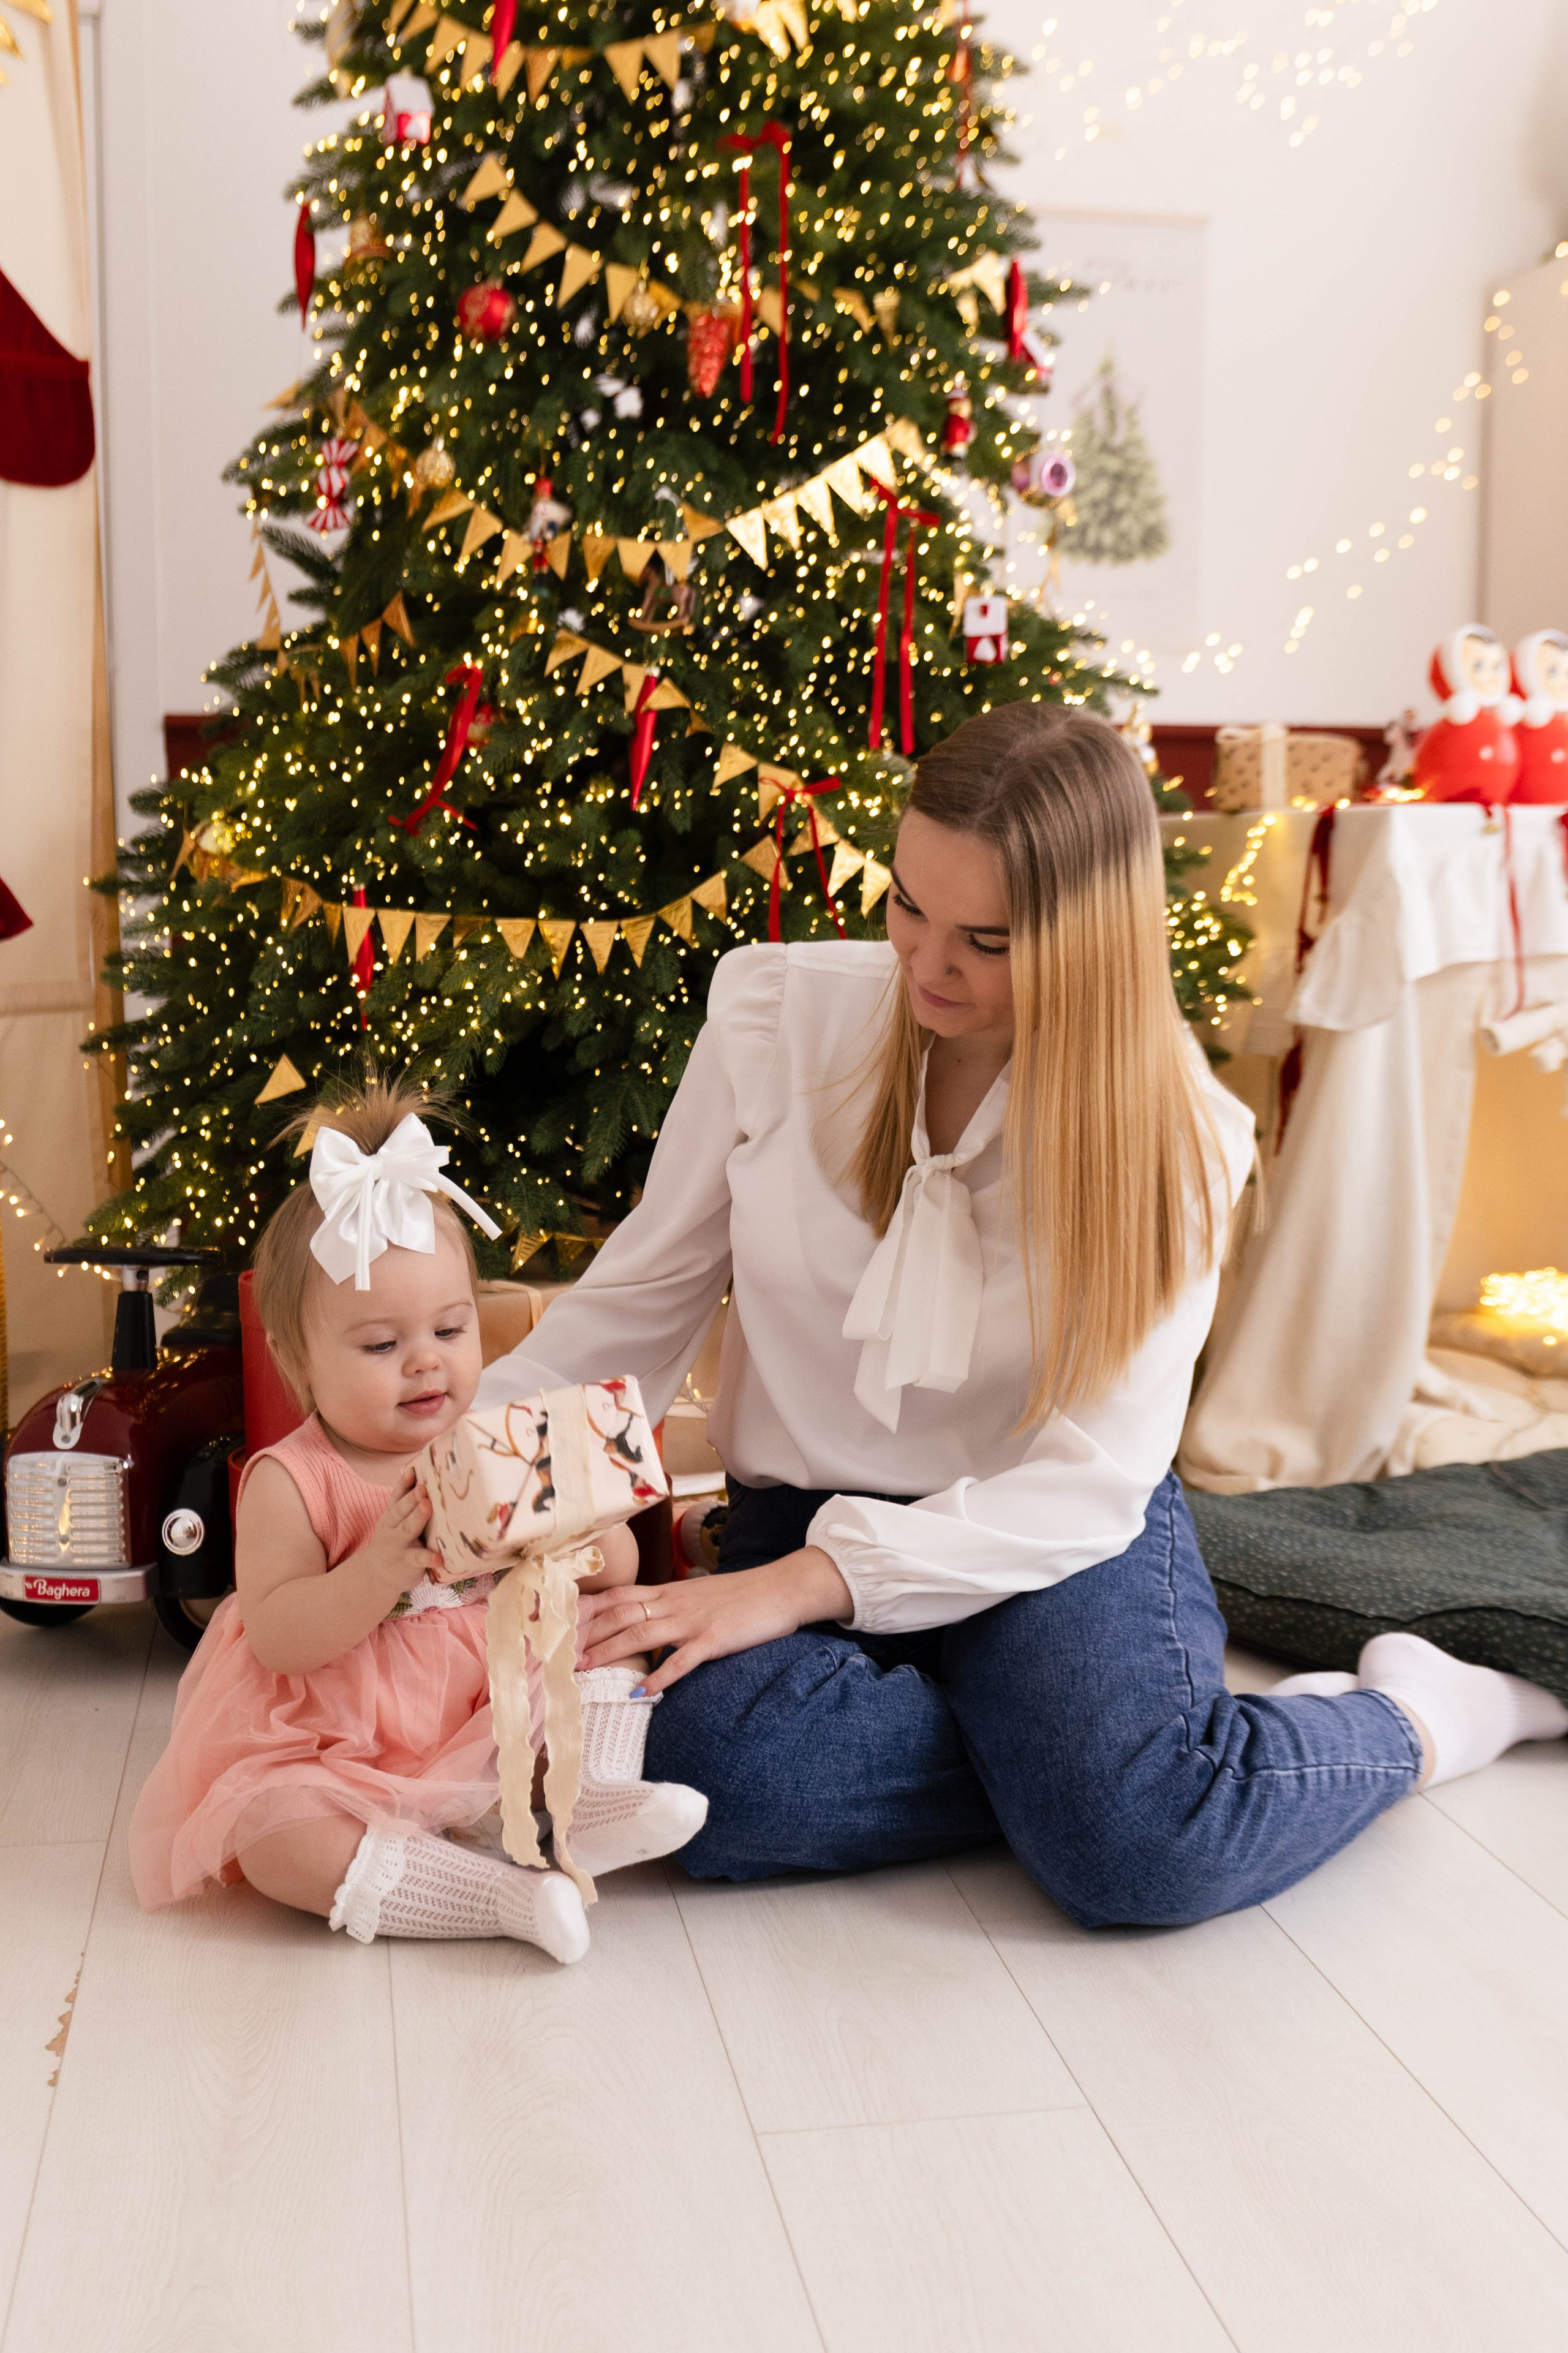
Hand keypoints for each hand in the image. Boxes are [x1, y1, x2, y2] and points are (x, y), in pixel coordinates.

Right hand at [354, 1465, 441, 1603]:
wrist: (376, 1574)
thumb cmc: (395, 1540)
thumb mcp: (395, 1521)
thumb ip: (406, 1502)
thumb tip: (425, 1474)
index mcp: (392, 1515)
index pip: (397, 1496)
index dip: (404, 1483)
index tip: (412, 1470)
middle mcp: (392, 1527)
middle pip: (401, 1510)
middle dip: (411, 1498)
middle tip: (423, 1488)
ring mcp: (399, 1545)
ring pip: (408, 1529)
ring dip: (417, 1517)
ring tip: (428, 1506)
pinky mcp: (407, 1562)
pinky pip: (418, 1559)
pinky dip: (428, 1558)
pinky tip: (439, 1558)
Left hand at [576, 1546, 852, 1694]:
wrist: (782, 1588)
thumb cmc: (743, 1595)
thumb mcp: (701, 1594)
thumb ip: (673, 1604)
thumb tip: (649, 1617)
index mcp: (671, 1591)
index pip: (619, 1595)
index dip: (588, 1608)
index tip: (561, 1621)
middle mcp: (675, 1602)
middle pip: (621, 1614)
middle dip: (587, 1632)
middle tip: (559, 1652)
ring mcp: (693, 1620)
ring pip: (641, 1633)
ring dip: (610, 1651)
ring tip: (584, 1668)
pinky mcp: (713, 1638)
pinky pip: (681, 1659)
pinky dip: (659, 1676)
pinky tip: (642, 1692)